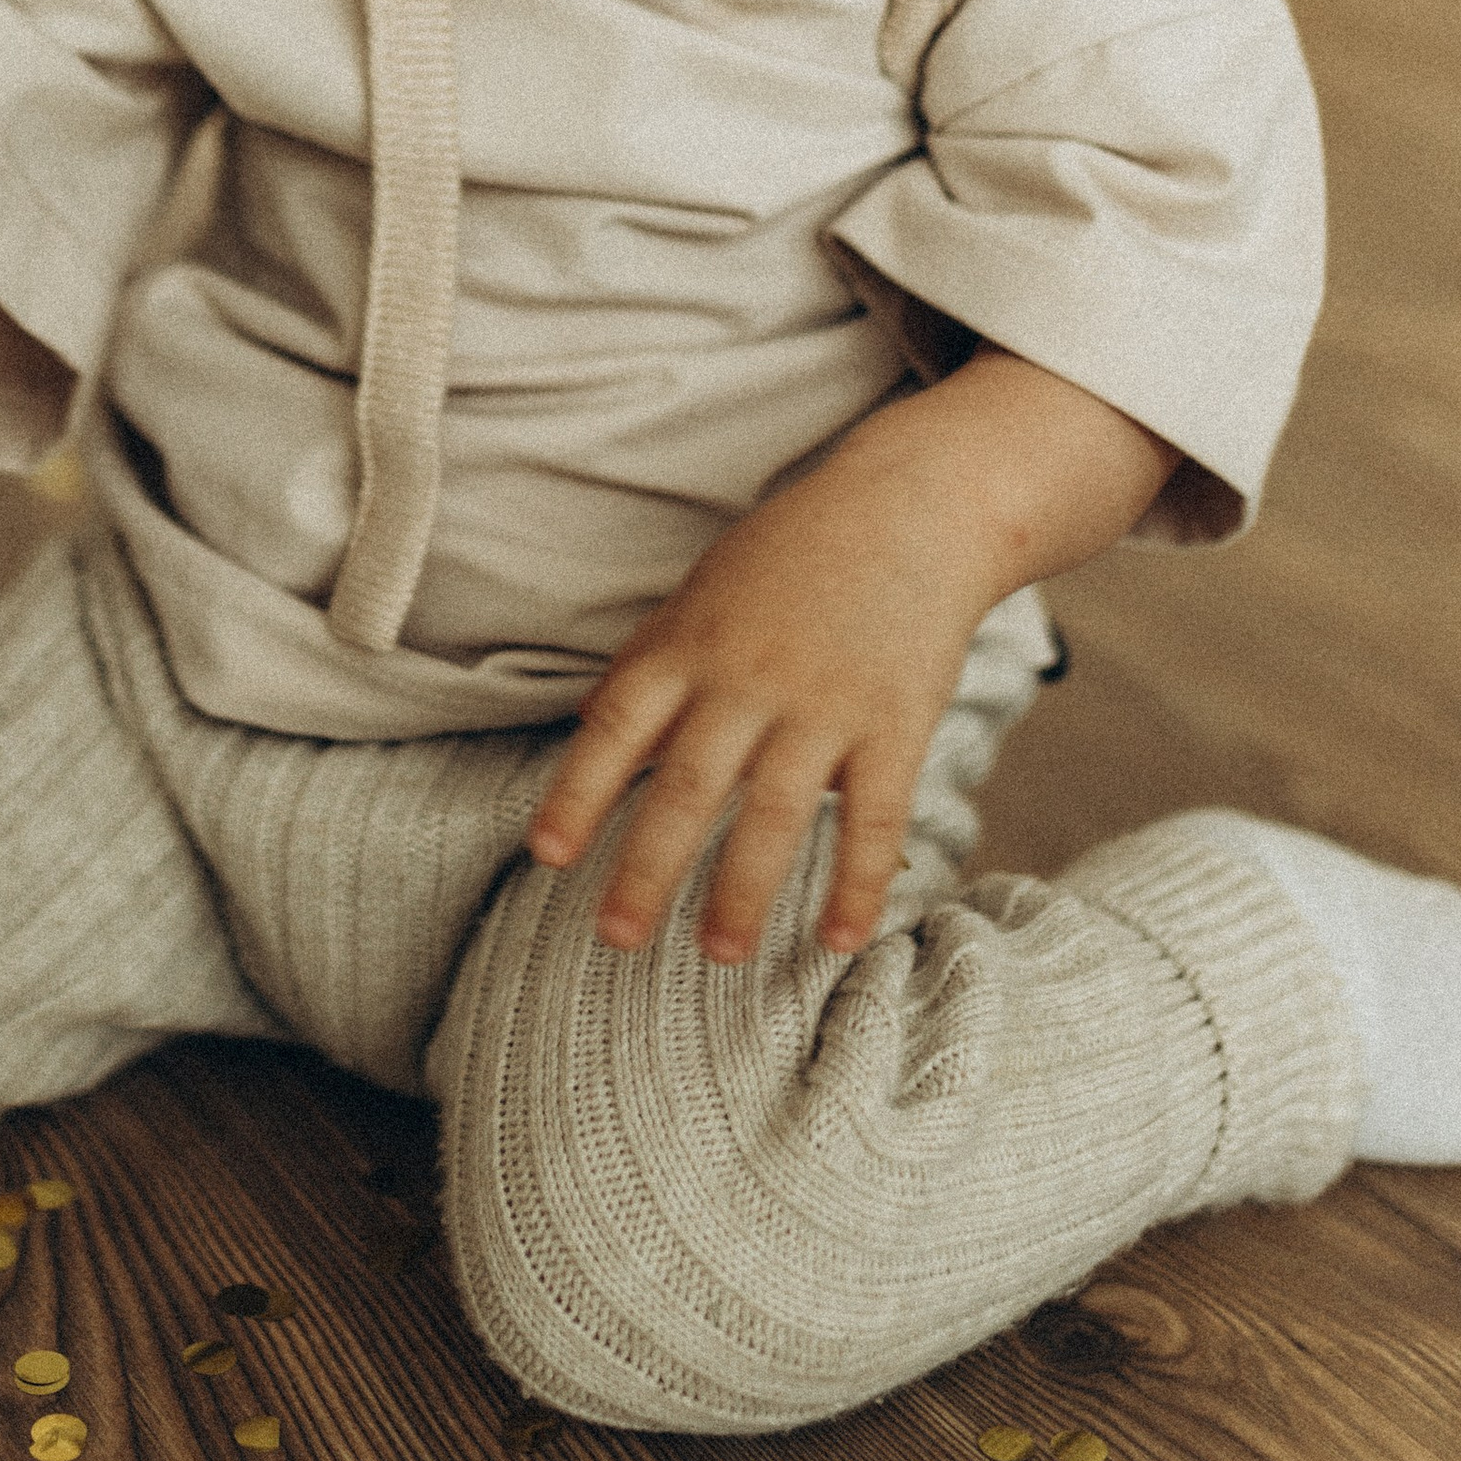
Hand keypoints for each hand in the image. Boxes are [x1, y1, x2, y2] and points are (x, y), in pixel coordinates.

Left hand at [524, 351, 1179, 965]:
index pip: (619, 725)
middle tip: (617, 939)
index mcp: (690, 643)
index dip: (579, 791)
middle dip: (648, 868)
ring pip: (774, 812)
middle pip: (687, 785)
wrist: (913, 506)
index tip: (547, 855)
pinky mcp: (896, 723)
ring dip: (743, 891)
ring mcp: (825, 703)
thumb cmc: (794, 552)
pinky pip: (875, 817)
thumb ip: (650, 658)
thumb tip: (588, 724)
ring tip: (719, 954)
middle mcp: (749, 678)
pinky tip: (839, 939)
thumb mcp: (704, 589)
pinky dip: (857, 882)